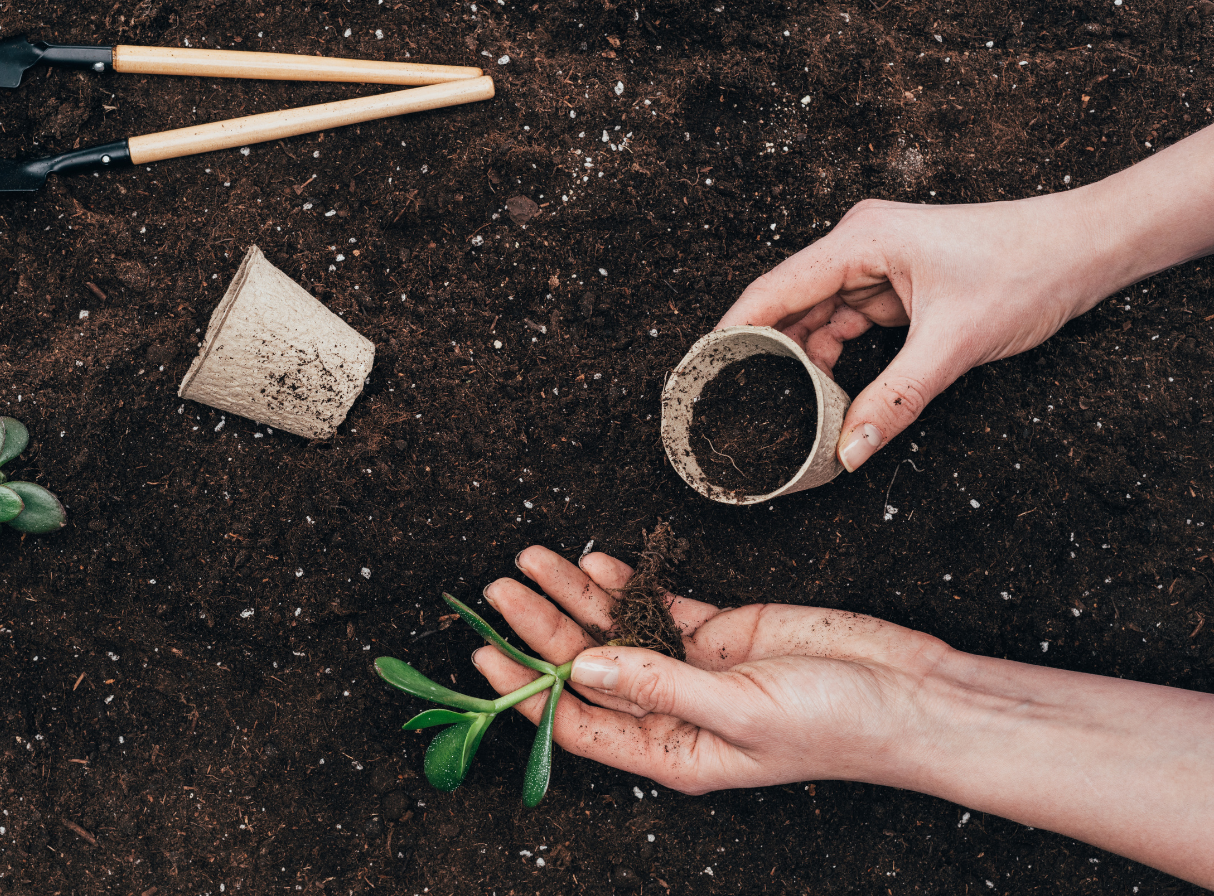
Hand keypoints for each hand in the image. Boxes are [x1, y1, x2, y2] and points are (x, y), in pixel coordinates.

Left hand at [475, 547, 1213, 884]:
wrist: (910, 693)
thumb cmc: (836, 725)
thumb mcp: (740, 712)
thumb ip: (657, 685)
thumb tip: (582, 670)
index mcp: (671, 753)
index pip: (578, 722)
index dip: (527, 690)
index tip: (483, 656)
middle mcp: (672, 712)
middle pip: (587, 667)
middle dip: (539, 627)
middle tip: (497, 588)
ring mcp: (695, 667)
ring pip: (615, 629)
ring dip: (573, 595)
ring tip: (529, 560)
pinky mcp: (722, 630)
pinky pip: (657, 604)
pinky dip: (625, 581)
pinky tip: (593, 560)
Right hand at [718, 191, 1111, 471]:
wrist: (1086, 248)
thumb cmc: (1027, 269)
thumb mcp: (955, 344)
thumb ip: (897, 398)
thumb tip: (851, 449)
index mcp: (861, 240)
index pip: (774, 289)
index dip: (733, 331)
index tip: (700, 369)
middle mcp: (860, 245)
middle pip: (790, 304)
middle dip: (767, 353)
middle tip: (736, 400)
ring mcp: (879, 264)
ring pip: (820, 318)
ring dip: (805, 360)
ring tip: (783, 405)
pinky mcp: (898, 283)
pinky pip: (850, 322)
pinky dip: (836, 356)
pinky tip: (829, 390)